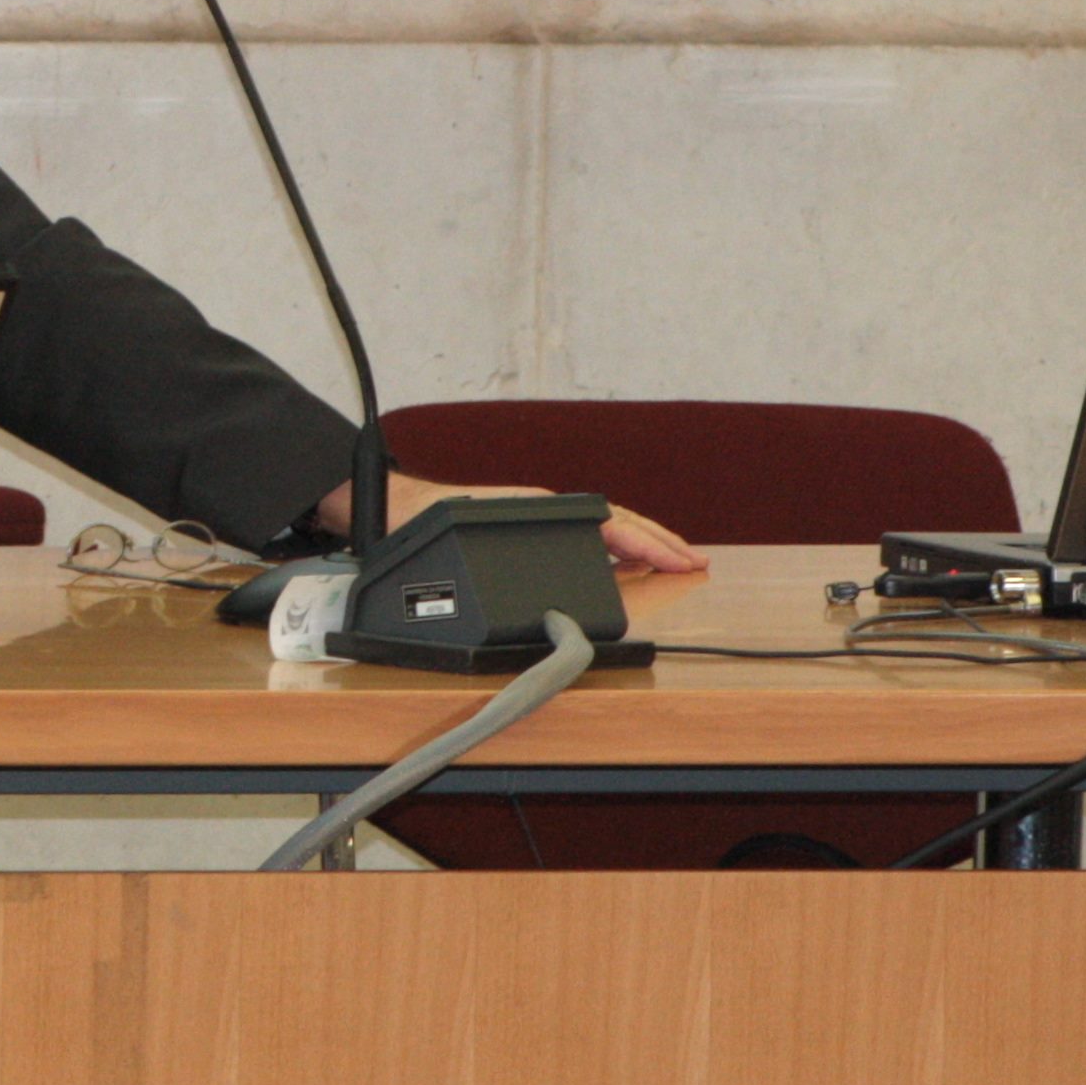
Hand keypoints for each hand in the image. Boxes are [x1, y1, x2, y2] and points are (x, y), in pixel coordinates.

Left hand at [313, 472, 705, 573]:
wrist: (389, 509)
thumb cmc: (418, 522)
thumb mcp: (458, 534)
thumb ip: (493, 555)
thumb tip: (525, 577)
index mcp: (536, 508)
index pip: (608, 523)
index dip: (648, 543)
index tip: (681, 561)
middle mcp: (544, 510)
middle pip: (617, 522)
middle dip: (659, 542)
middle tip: (697, 562)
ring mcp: (540, 519)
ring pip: (605, 527)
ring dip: (642, 543)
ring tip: (675, 560)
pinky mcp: (531, 529)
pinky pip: (586, 535)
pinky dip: (616, 546)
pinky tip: (625, 561)